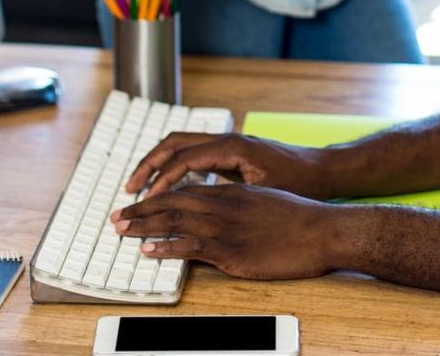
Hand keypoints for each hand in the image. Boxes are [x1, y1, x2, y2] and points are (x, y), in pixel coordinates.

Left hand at [112, 183, 338, 279]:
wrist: (322, 230)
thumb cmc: (299, 218)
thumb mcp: (264, 199)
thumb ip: (238, 203)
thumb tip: (222, 210)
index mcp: (230, 191)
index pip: (184, 188)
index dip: (158, 194)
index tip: (139, 201)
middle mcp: (222, 204)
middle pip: (171, 201)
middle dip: (141, 208)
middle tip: (118, 217)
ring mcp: (224, 227)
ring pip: (174, 220)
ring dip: (144, 225)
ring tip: (122, 230)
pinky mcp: (230, 251)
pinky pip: (189, 247)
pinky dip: (165, 247)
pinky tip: (149, 251)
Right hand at [126, 132, 333, 200]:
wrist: (325, 170)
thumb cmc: (300, 181)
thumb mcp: (264, 191)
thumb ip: (231, 194)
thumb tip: (197, 204)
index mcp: (232, 146)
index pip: (184, 157)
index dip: (162, 179)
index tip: (146, 198)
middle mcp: (227, 140)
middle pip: (175, 143)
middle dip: (149, 164)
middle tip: (130, 188)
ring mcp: (228, 144)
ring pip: (182, 145)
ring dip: (159, 163)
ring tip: (141, 185)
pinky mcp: (231, 152)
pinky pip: (193, 154)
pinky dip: (175, 166)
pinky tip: (168, 185)